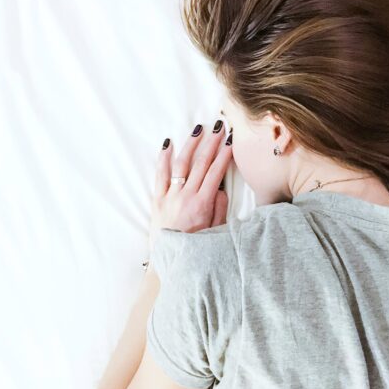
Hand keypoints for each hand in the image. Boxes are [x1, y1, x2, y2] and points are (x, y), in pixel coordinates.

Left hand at [149, 120, 232, 252]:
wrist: (170, 261)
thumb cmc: (196, 248)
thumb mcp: (216, 231)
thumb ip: (219, 208)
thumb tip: (221, 189)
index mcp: (203, 204)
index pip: (216, 172)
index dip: (224, 154)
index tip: (230, 140)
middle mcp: (186, 196)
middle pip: (201, 163)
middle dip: (211, 143)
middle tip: (218, 127)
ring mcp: (170, 196)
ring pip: (181, 164)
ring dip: (190, 145)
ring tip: (198, 130)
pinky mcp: (157, 199)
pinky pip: (160, 175)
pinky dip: (163, 158)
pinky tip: (168, 144)